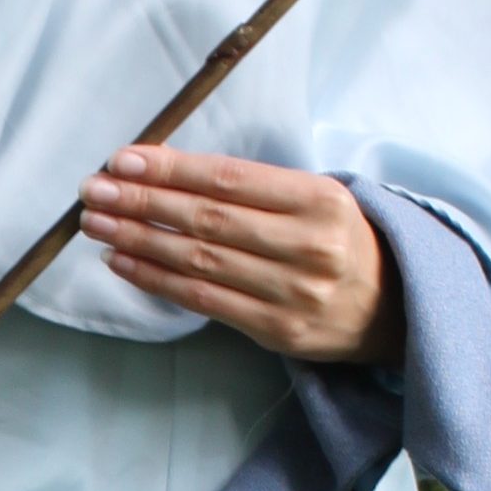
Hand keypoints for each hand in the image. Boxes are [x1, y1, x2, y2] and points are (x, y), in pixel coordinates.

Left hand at [78, 147, 405, 362]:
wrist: (397, 307)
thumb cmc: (339, 240)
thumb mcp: (314, 199)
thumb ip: (252, 187)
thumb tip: (164, 170)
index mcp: (318, 200)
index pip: (229, 180)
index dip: (171, 170)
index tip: (122, 160)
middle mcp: (309, 245)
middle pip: (207, 219)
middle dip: (142, 202)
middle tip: (93, 190)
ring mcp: (294, 292)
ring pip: (199, 261)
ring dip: (138, 239)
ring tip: (96, 223)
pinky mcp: (279, 330)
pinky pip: (204, 301)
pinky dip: (156, 280)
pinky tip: (123, 260)